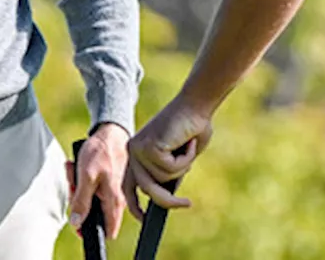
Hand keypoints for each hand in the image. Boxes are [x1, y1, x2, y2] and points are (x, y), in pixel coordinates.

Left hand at [64, 123, 129, 238]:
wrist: (110, 131)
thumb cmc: (101, 151)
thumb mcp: (86, 177)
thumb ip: (82, 202)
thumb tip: (76, 223)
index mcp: (114, 201)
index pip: (107, 231)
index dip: (89, 230)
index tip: (77, 220)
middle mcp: (117, 199)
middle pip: (93, 213)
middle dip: (78, 200)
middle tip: (73, 183)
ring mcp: (112, 190)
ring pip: (90, 199)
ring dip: (78, 187)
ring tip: (75, 170)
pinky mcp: (108, 182)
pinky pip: (92, 188)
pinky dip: (82, 179)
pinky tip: (78, 167)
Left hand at [123, 98, 211, 218]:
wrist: (195, 105)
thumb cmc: (192, 128)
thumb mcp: (178, 157)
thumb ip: (168, 173)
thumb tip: (164, 197)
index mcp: (136, 153)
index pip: (128, 185)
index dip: (134, 205)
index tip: (143, 218)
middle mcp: (133, 151)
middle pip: (146, 189)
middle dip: (168, 200)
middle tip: (187, 204)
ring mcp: (139, 148)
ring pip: (162, 180)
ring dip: (182, 167)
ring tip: (188, 146)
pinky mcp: (150, 146)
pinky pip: (171, 169)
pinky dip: (185, 159)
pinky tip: (187, 141)